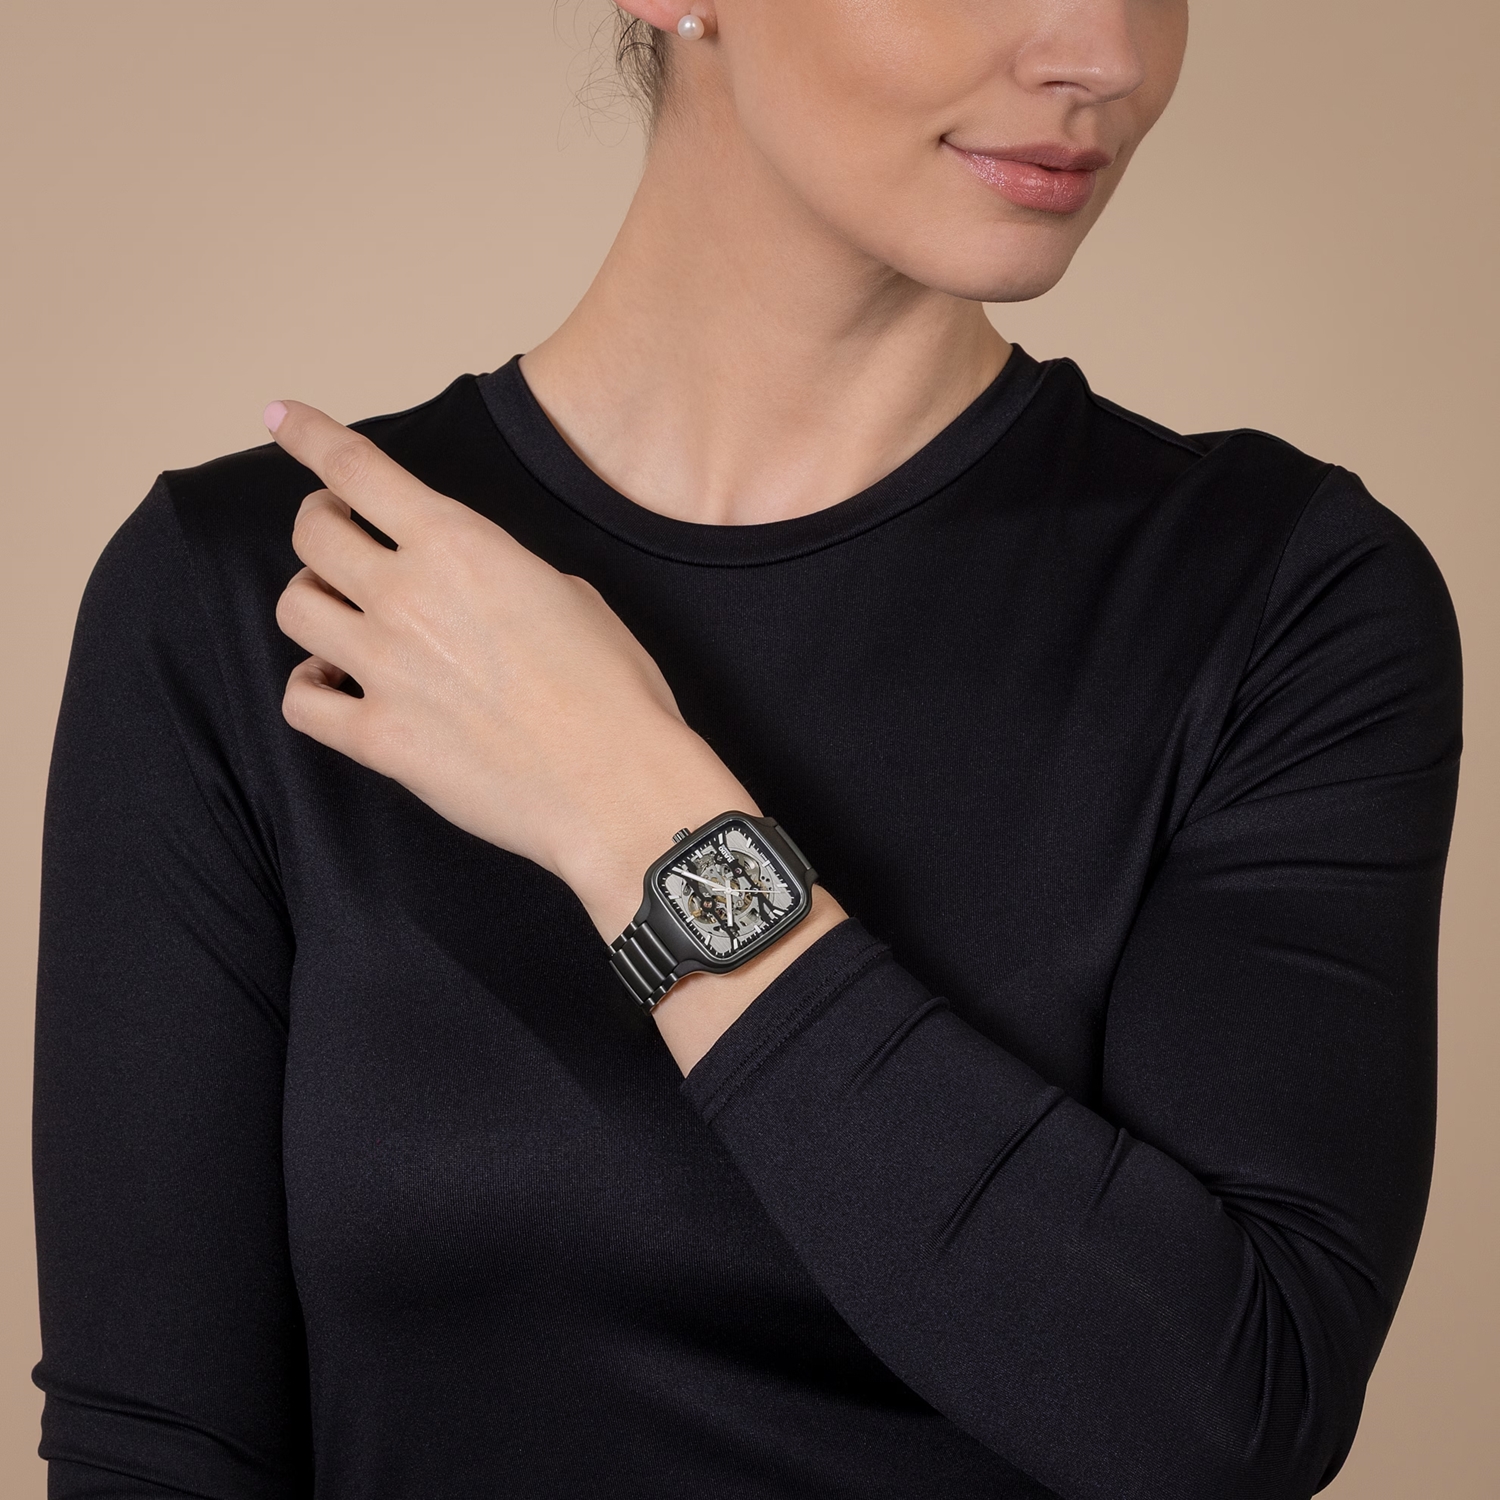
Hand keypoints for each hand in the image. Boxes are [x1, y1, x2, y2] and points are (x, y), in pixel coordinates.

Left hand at [265, 399, 752, 940]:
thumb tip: (476, 588)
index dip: (310, 436)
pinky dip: (311, 685)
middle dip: (320, 527)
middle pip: (312, 534)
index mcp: (461, 545)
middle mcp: (408, 596)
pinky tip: (336, 684)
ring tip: (344, 620)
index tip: (280, 417)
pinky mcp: (379, 737)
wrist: (615, 784)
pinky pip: (302, 699)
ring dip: (315, 604)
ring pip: (296, 609)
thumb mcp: (572, 596)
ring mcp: (386, 667)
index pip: (357, 469)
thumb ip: (503, 574)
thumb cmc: (615, 692)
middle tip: (340, 541)